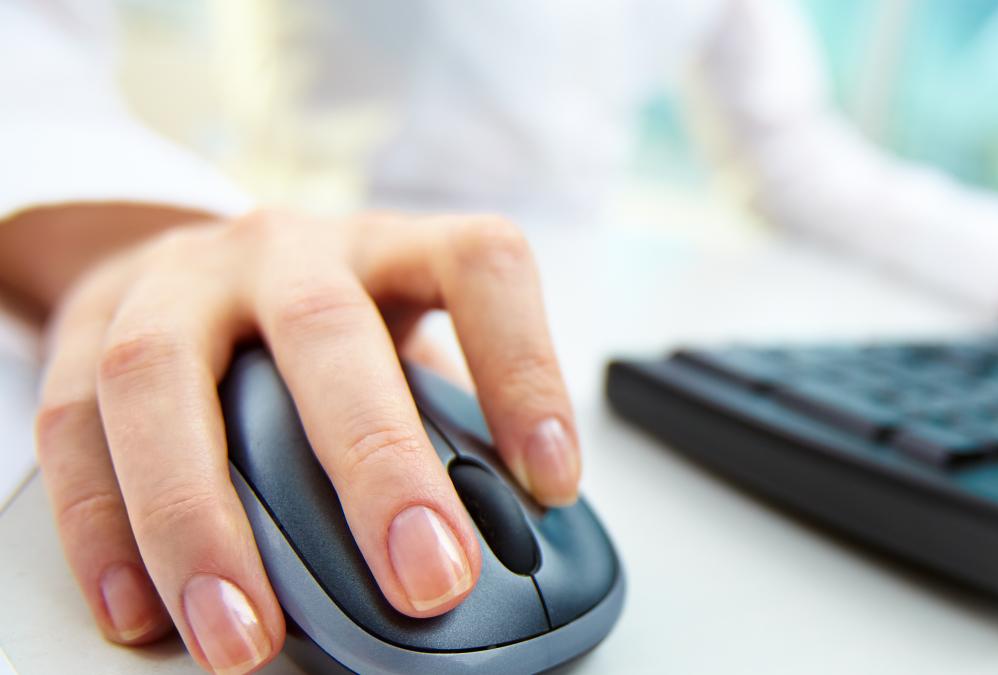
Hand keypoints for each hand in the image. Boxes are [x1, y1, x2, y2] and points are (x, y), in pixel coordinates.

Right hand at [30, 209, 579, 672]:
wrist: (191, 265)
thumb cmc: (326, 328)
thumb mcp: (403, 344)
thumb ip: (444, 422)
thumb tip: (507, 538)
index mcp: (393, 247)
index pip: (478, 267)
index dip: (525, 367)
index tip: (554, 480)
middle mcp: (287, 249)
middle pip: (326, 328)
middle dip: (377, 463)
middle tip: (427, 579)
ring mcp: (179, 281)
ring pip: (164, 377)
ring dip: (201, 520)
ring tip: (246, 637)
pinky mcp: (86, 330)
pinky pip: (73, 427)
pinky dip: (103, 529)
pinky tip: (141, 611)